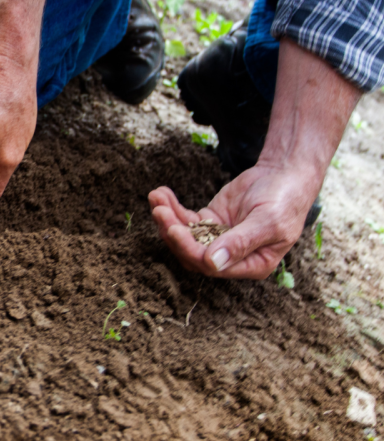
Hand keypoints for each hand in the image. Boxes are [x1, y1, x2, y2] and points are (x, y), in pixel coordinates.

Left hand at [149, 162, 320, 278]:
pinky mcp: (209, 221)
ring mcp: (217, 238)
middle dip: (173, 232)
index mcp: (250, 265)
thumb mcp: (268, 222)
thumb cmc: (285, 200)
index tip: (174, 229)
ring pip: (185, 236)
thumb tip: (213, 263)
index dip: (190, 250)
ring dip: (167, 219)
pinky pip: (185, 219)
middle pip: (192, 253)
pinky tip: (161, 193)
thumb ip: (241, 242)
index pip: (212, 266)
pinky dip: (172, 207)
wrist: (285, 174)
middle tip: (159, 211)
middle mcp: (231, 257)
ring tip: (156, 198)